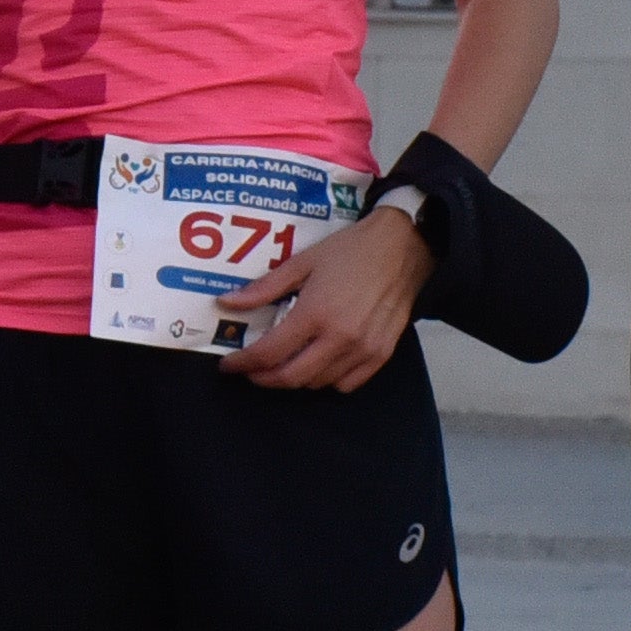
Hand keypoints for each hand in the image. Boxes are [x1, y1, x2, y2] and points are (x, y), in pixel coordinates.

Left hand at [216, 204, 434, 392]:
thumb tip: (227, 302)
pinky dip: (326, 380)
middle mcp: (340, 338)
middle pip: (291, 377)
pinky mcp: (382, 354)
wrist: (403, 247)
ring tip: (283, 363)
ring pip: (317, 383)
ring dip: (294, 378)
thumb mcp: (303, 262)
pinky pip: (347, 384)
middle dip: (263, 378)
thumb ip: (265, 288)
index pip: (269, 353)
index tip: (228, 365)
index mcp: (316, 312)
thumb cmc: (351, 250)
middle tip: (251, 370)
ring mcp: (363, 350)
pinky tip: (317, 364)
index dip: (243, 363)